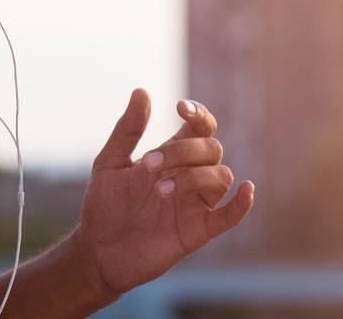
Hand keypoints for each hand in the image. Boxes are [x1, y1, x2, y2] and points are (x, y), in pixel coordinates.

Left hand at [68, 89, 253, 294]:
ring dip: (193, 178)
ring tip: (159, 192)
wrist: (97, 250)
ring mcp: (196, 204)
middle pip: (211, 149)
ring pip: (221, 177)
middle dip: (183, 151)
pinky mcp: (198, 232)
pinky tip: (246, 189)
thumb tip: (142, 91)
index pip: (200, 128)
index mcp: (172, 157)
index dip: (199, 114)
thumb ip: (127, 130)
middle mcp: (189, 176)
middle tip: (148, 165)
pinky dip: (242, 204)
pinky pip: (230, 216)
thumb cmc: (104, 206)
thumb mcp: (109, 163)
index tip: (181, 108)